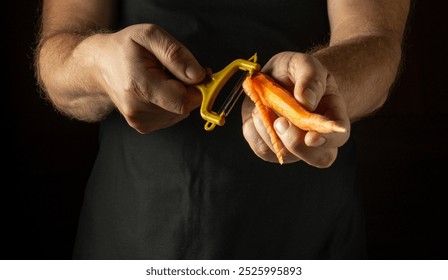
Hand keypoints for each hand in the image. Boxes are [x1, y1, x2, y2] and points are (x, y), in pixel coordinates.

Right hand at [96, 24, 205, 132]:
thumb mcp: (150, 35)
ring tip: (162, 79)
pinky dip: (171, 104)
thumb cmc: (125, 48)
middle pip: (183, 107)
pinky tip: (158, 90)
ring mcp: (139, 121)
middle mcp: (138, 110)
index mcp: (140, 86)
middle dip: (188, 89)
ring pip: (180, 113)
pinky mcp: (143, 126)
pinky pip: (171, 117)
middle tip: (174, 71)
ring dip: (179, 96)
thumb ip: (176, 54)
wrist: (99, 66)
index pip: (183, 101)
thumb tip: (198, 76)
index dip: (198, 88)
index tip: (200, 74)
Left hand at [241, 51, 349, 167]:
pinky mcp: (271, 148)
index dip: (328, 140)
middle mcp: (317, 137)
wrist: (276, 78)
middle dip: (296, 143)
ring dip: (269, 130)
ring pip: (285, 154)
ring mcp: (294, 147)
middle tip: (281, 122)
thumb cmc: (295, 72)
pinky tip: (258, 112)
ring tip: (264, 104)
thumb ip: (309, 77)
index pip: (339, 135)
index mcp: (332, 115)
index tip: (311, 136)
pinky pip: (262, 148)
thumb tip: (306, 101)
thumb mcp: (303, 64)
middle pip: (319, 158)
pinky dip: (255, 130)